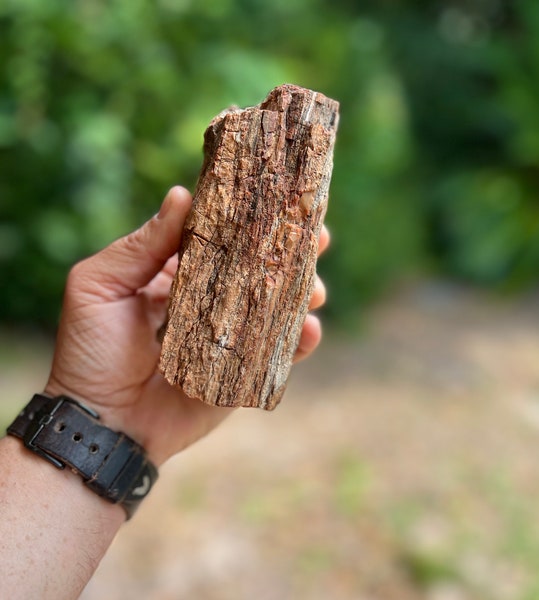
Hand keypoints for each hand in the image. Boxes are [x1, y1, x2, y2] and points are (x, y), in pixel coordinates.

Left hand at [43, 187, 328, 465]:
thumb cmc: (89, 353)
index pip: (219, 238)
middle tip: (318, 239)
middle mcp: (208, 302)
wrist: (102, 425)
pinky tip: (310, 329)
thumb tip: (183, 194)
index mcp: (175, 275)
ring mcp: (229, 337)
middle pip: (257, 269)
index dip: (249, 220)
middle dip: (289, 254)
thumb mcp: (99, 287)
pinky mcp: (241, 372)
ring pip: (275, 308)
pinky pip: (277, 354)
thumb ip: (141, 245)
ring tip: (316, 289)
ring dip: (302, 294)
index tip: (279, 202)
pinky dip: (299, 342)